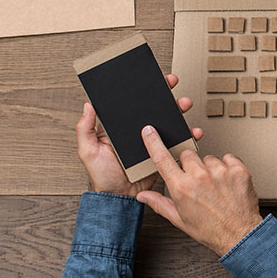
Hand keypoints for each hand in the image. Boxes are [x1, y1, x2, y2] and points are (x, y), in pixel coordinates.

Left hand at [74, 73, 203, 197]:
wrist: (119, 198)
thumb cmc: (102, 177)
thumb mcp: (87, 151)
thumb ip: (84, 130)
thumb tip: (87, 106)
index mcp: (119, 128)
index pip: (132, 103)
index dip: (142, 89)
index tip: (150, 78)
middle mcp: (136, 132)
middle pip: (153, 108)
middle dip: (165, 94)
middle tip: (172, 84)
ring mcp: (150, 142)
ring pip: (168, 121)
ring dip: (178, 111)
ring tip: (184, 104)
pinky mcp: (162, 153)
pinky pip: (176, 142)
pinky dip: (187, 136)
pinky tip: (191, 131)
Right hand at [137, 126, 263, 255]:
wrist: (239, 235)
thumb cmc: (210, 229)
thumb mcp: (179, 219)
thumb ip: (159, 203)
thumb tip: (143, 196)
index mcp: (182, 187)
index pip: (162, 158)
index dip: (154, 142)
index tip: (149, 131)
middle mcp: (200, 176)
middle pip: (187, 154)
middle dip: (189, 165)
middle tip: (197, 181)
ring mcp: (220, 172)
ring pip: (208, 157)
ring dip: (210, 168)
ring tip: (215, 186)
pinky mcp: (238, 169)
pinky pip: (228, 158)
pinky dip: (228, 167)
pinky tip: (227, 182)